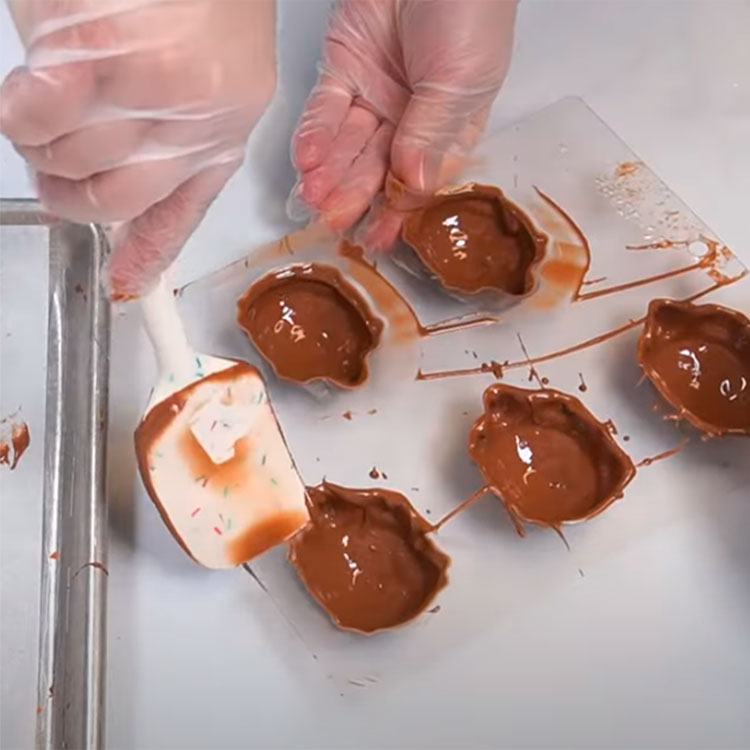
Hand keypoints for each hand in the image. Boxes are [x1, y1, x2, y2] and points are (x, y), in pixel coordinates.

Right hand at [1, 0, 276, 297]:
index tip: (128, 285)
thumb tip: (126, 221)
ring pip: (68, 161)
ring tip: (45, 100)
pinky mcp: (105, 57)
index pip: (181, 216)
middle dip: (67, 183)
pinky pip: (38, 118)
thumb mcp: (213, 80)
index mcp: (225, 132)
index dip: (148, 256)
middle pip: (108, 199)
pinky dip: (22, 111)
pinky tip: (31, 87)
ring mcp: (155, 95)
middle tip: (51, 154)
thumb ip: (174, 150)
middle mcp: (198, 125)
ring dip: (40, 142)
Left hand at [289, 0, 516, 250]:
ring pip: (347, 145)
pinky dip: (314, 135)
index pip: (418, 179)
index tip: (377, 238)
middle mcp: (409, 118)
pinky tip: (307, 160)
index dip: (397, 210)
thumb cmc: (470, 10)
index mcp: (448, 128)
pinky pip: (324, 109)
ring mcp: (374, 94)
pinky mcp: (342, 68)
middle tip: (335, 222)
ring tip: (314, 197)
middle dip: (355, 197)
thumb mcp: (461, 82)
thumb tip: (414, 189)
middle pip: (377, 168)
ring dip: (330, 173)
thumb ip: (431, 135)